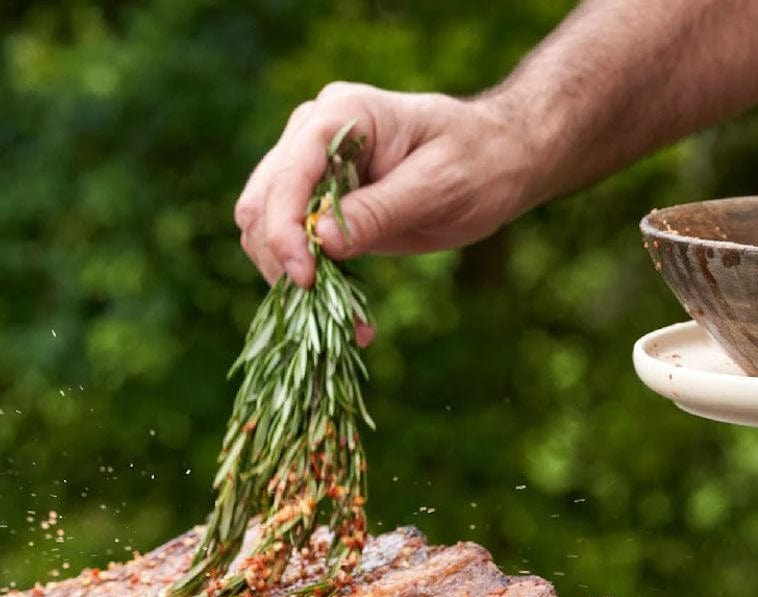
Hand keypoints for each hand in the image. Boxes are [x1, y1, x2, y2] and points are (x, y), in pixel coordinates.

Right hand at [235, 82, 538, 292]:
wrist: (497, 162)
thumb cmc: (478, 159)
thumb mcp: (437, 184)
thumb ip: (380, 210)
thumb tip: (321, 242)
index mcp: (341, 114)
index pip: (287, 174)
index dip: (284, 231)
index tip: (306, 279)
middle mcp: (311, 137)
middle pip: (260, 204)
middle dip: (281, 260)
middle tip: (322, 304)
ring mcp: (309, 172)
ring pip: (263, 232)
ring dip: (292, 281)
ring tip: (348, 321)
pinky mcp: (317, 208)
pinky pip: (293, 251)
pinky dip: (312, 288)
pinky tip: (354, 320)